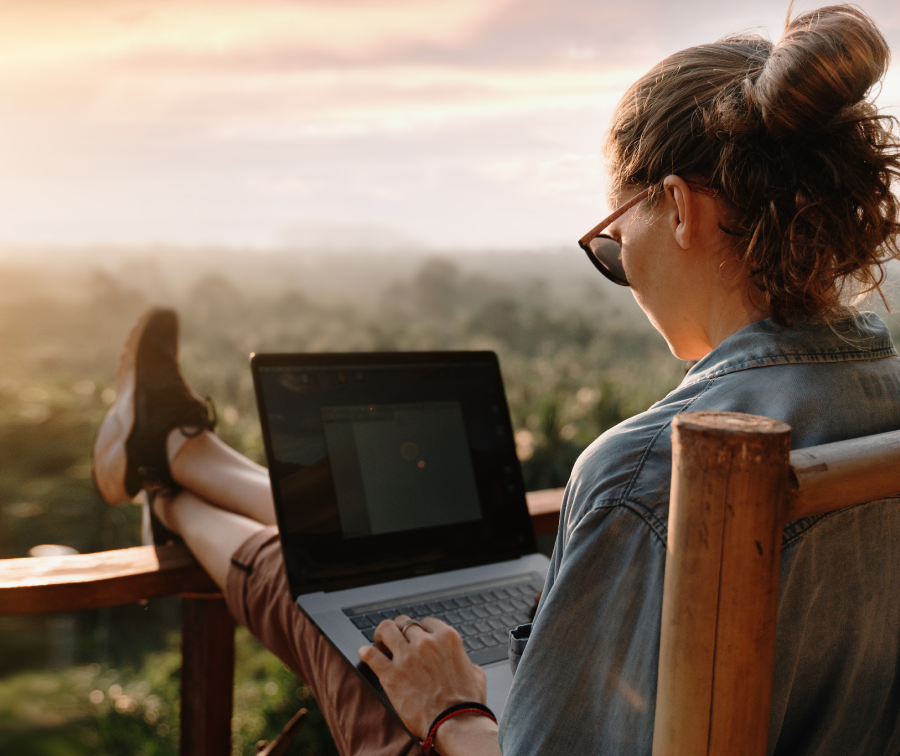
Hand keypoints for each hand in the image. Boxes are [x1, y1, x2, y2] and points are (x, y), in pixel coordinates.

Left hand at [358, 615, 486, 738]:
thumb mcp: (475, 673)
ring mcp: (407, 656)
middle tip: (396, 639)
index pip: (426, 622)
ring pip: (386, 629)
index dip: (419, 630)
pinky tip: (365, 654)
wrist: (456, 723)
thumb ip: (463, 660)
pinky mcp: (391, 674)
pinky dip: (366, 652)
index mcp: (447, 638)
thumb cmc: (467, 703)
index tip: (415, 638)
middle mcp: (425, 642)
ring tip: (380, 643)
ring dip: (382, 635)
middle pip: (404, 623)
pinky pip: (371, 654)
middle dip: (400, 630)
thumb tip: (462, 662)